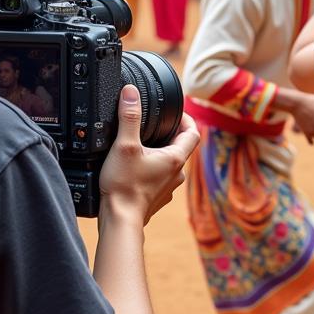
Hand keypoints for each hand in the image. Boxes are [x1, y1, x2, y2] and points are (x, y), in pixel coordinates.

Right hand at [99, 85, 200, 224]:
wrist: (120, 221)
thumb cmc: (124, 186)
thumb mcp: (124, 145)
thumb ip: (129, 116)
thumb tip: (131, 92)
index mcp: (175, 159)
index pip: (193, 133)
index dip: (187, 119)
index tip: (176, 112)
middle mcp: (176, 174)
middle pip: (180, 148)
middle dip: (169, 135)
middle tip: (153, 126)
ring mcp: (168, 188)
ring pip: (169, 164)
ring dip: (159, 154)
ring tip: (141, 146)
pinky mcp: (157, 198)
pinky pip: (159, 178)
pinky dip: (151, 170)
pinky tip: (134, 169)